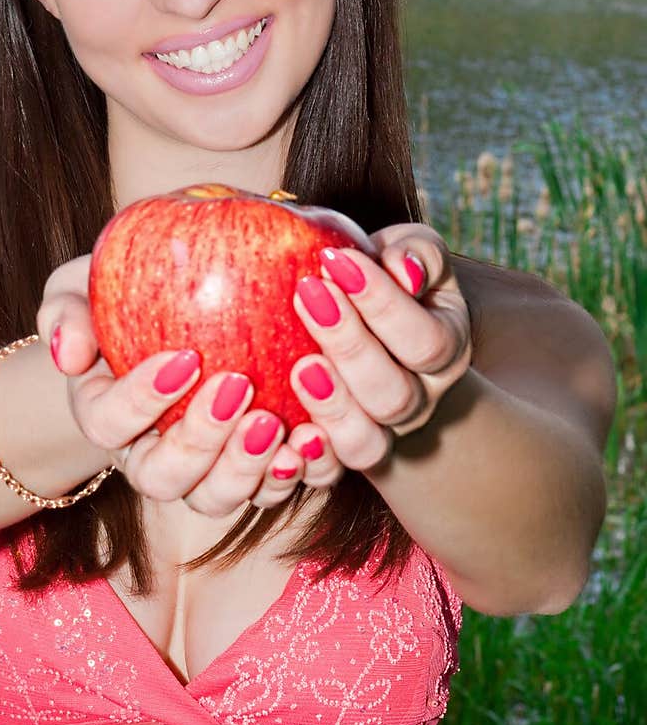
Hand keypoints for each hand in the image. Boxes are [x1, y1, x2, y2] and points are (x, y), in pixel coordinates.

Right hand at [36, 253, 330, 514]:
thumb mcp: (82, 289)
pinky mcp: (255, 473)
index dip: (140, 399)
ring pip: (218, 498)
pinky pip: (274, 490)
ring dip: (248, 468)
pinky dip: (297, 473)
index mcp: (105, 416)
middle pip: (165, 478)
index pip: (108, 423)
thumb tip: (68, 352)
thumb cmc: (124, 298)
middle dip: (201, 441)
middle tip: (238, 388)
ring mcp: (204, 473)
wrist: (172, 319)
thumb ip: (66, 312)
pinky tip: (317, 437)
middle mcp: (151, 457)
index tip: (183, 358)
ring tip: (278, 423)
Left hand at [285, 224, 472, 474]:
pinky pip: (329, 471)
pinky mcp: (344, 454)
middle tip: (308, 294)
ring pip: (366, 441)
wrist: (379, 340)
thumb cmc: (388, 282)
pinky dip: (308, 454)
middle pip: (395, 394)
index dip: (381, 303)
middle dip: (350, 344)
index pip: (424, 338)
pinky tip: (277, 421)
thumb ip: (415, 253)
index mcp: (447, 349)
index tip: (335, 260)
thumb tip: (402, 266)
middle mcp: (422, 400)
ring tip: (301, 363)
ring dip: (331, 404)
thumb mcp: (410, 257)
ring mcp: (384, 435)